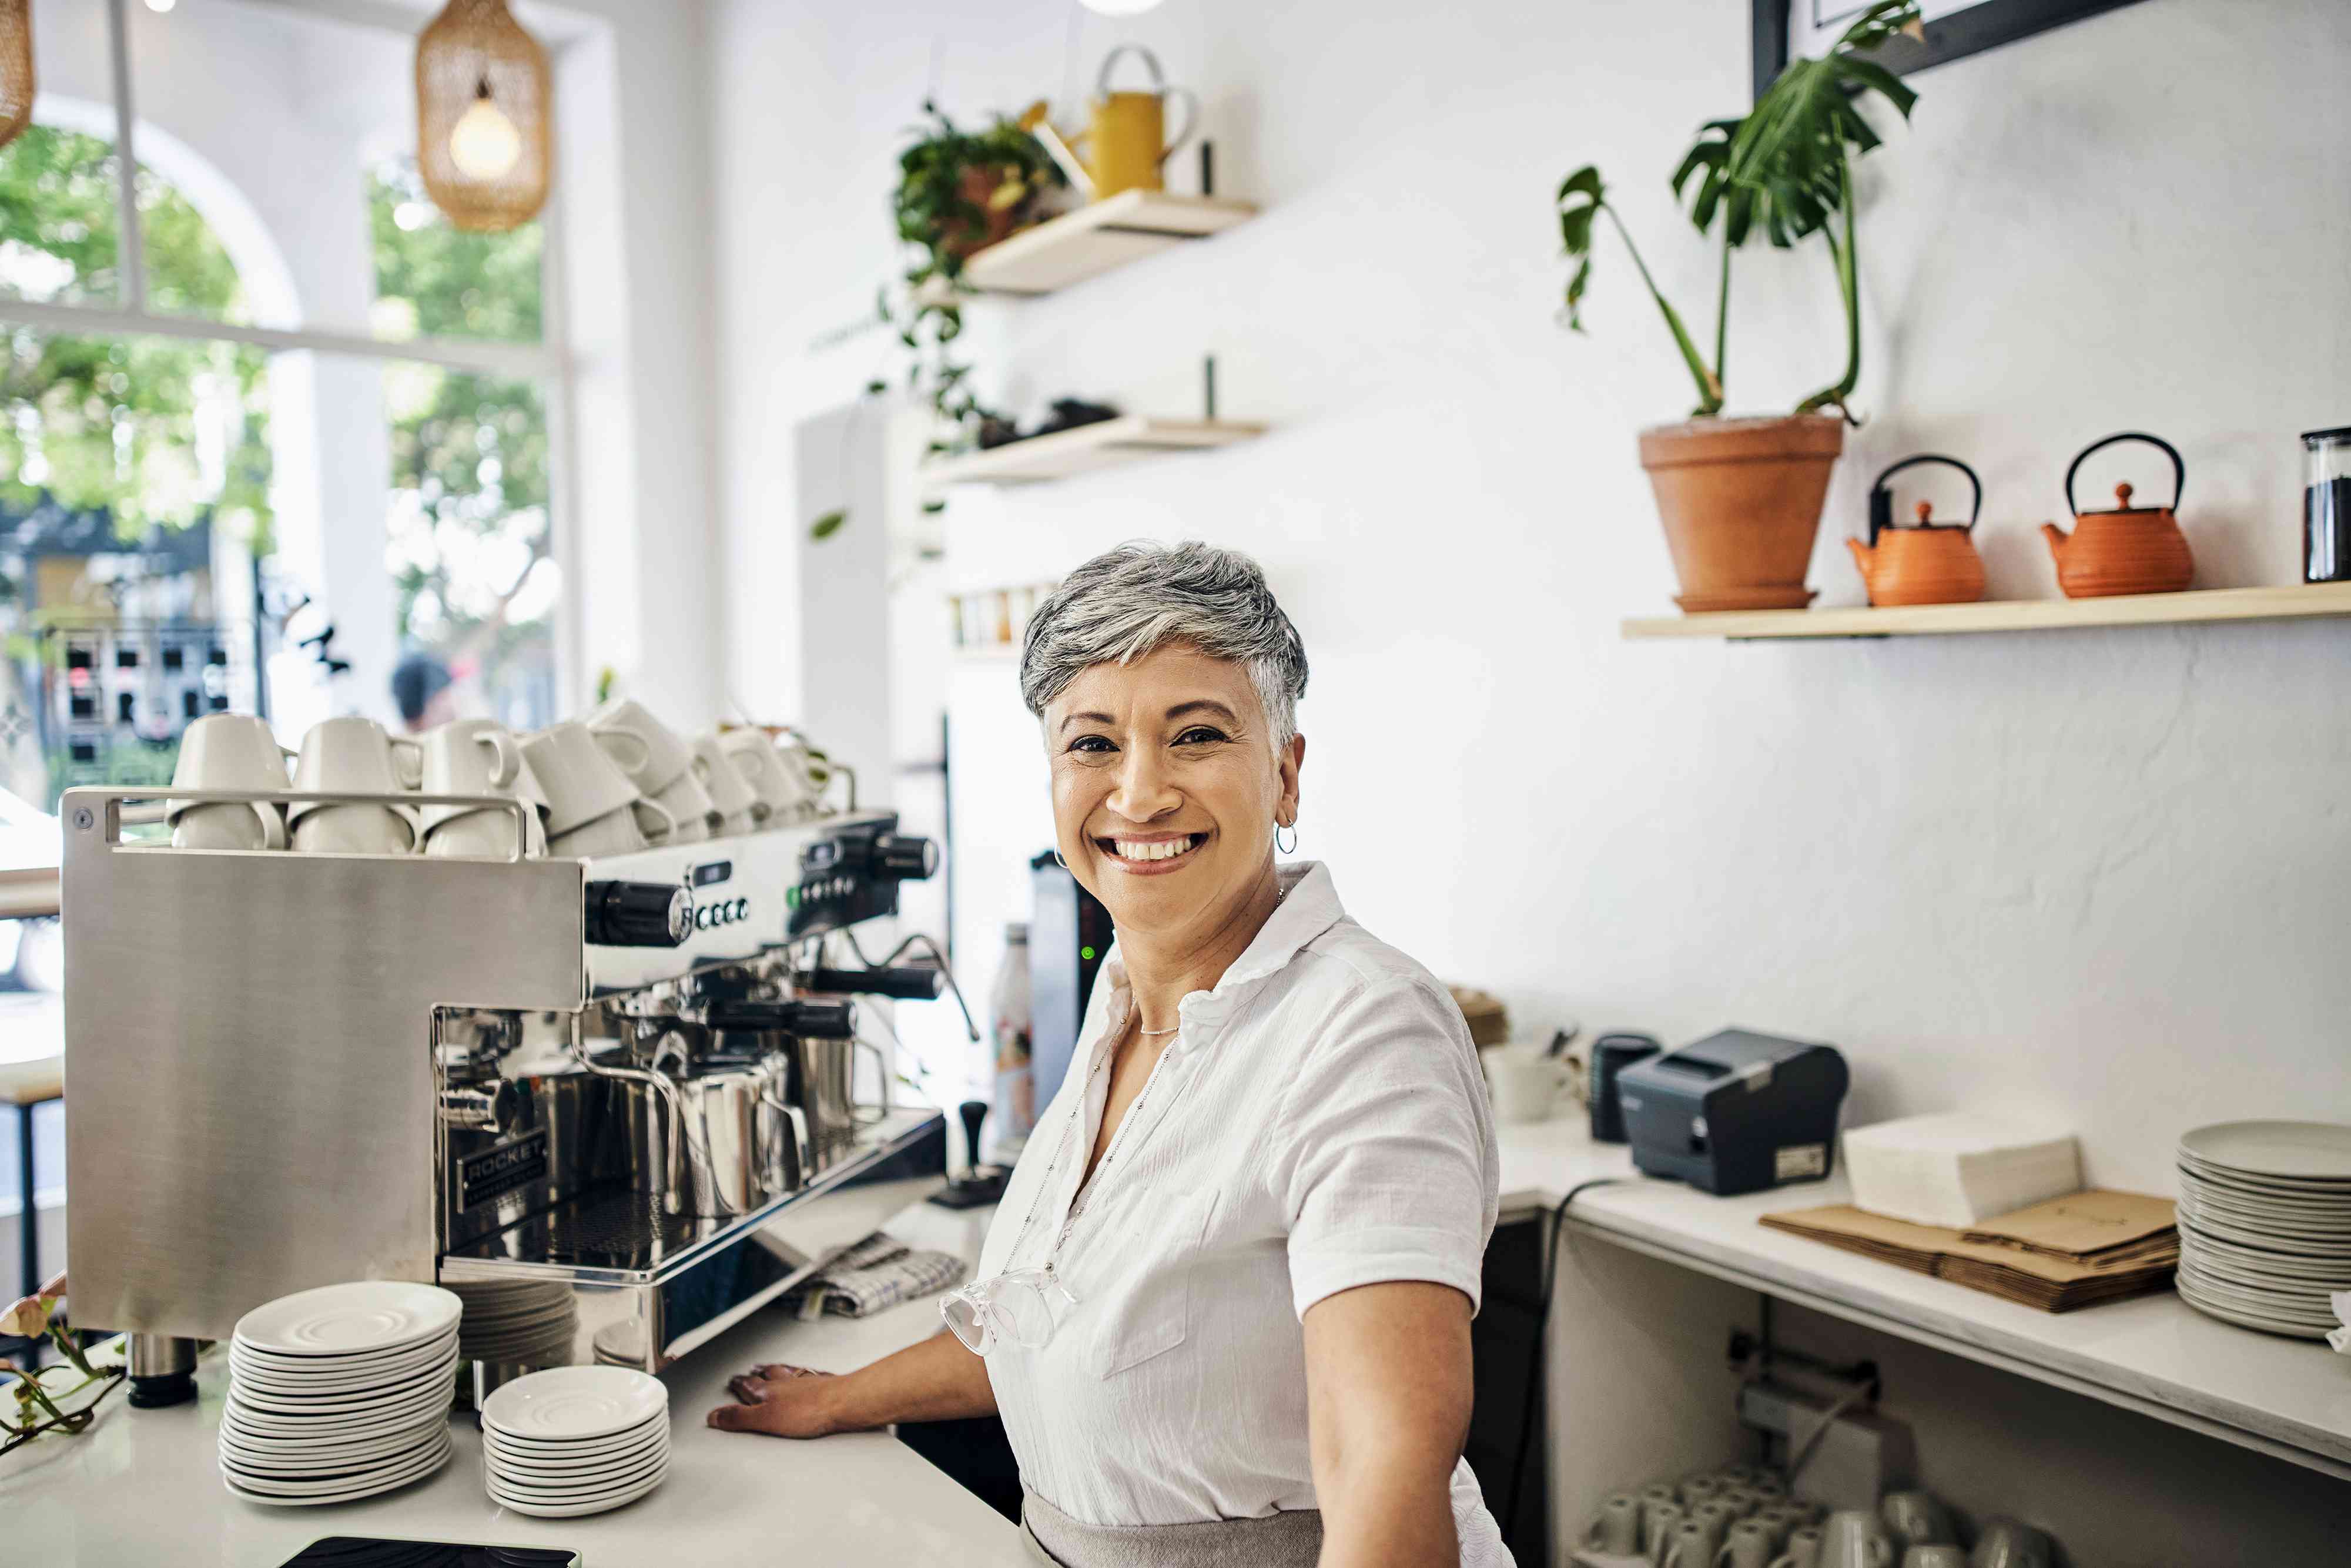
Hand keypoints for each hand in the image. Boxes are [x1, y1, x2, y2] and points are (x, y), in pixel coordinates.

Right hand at [706, 1363, 839, 1437]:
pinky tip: (804, 1373)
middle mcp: (785, 1382)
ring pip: (786, 1372)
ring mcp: (805, 1381)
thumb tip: (714, 1416)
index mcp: (768, 1391)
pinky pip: (807, 1374)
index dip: (738, 1384)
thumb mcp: (765, 1420)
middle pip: (766, 1375)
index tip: (731, 1381)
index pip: (748, 1386)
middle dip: (754, 1374)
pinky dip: (800, 1373)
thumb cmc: (808, 1411)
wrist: (844, 1402)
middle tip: (747, 1372)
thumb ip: (739, 1418)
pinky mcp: (824, 1384)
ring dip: (774, 1369)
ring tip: (768, 1367)